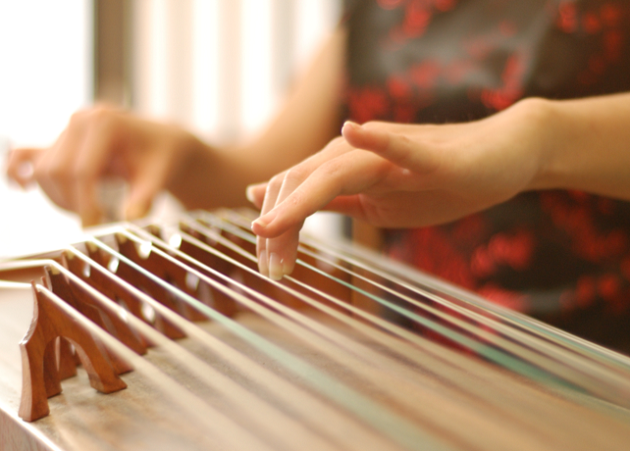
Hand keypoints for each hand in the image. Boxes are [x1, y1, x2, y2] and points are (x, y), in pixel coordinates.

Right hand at [6, 105, 204, 225]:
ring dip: (60, 198)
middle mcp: (80, 120)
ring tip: (90, 210)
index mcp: (105, 122)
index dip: (85, 203)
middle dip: (73, 203)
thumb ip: (145, 196)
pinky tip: (23, 188)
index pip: (81, 170)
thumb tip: (130, 218)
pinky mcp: (59, 142)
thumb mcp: (160, 176)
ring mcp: (67, 130)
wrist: (163, 143)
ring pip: (44, 171)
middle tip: (96, 221)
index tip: (97, 226)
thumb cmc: (163, 157)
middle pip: (56, 171)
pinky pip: (26, 156)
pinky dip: (21, 173)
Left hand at [248, 98, 552, 279]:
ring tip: (272, 226)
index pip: (294, 193)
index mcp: (345, 168)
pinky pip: (401, 147)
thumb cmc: (437, 182)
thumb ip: (327, 200)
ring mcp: (394, 153)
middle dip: (279, 226)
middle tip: (270, 272)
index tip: (268, 270)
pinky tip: (352, 132)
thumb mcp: (375, 201)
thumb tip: (272, 204)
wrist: (502, 155)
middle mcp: (360, 154)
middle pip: (303, 182)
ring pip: (336, 169)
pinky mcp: (434, 156)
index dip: (275, 229)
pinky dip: (376, 141)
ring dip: (301, 198)